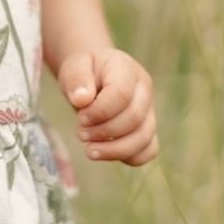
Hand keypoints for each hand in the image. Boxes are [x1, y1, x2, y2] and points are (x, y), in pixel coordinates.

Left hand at [57, 49, 157, 165]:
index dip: (100, 112)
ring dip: (115, 150)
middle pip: (134, 118)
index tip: (80, 118)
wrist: (92, 75)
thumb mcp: (74, 66)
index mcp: (127, 69)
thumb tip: (82, 100)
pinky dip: (129, 157)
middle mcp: (144, 90)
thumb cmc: (84, 70)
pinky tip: (106, 154)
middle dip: (105, 132)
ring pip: (144, 138)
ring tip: (90, 150)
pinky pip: (149, 150)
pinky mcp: (147, 128)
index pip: (122, 94)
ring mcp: (149, 110)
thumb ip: (77, 79)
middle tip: (81, 134)